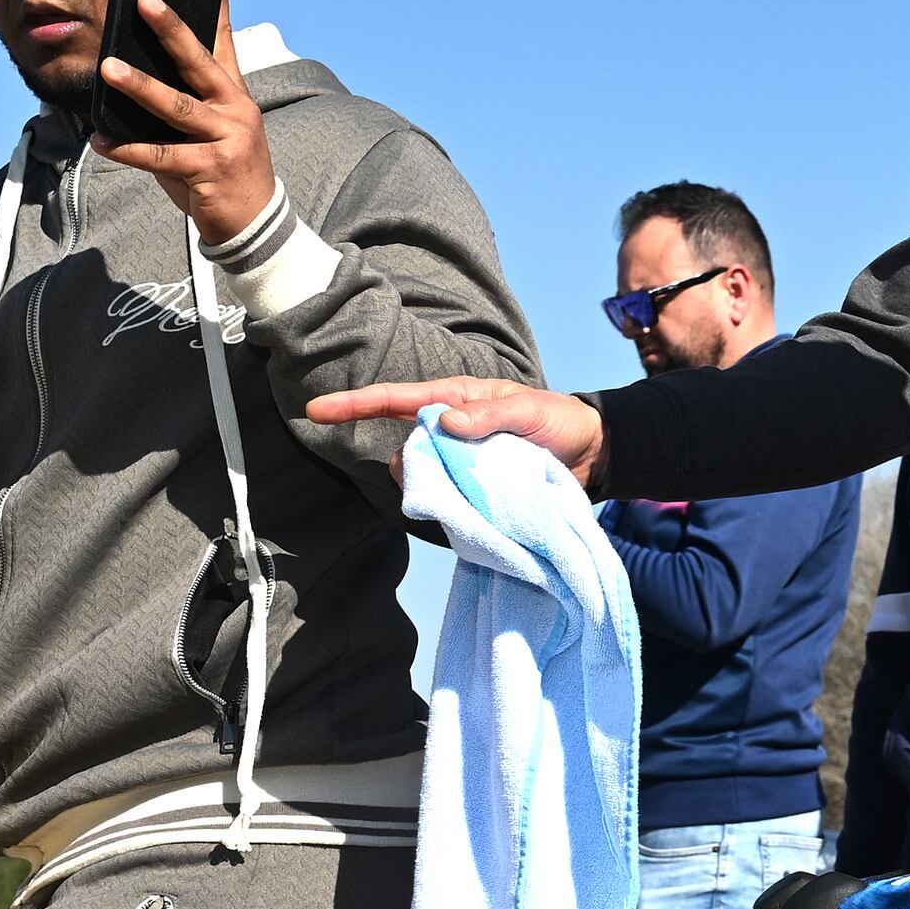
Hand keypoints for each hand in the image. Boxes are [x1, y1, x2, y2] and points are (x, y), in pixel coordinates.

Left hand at [87, 0, 288, 255]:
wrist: (253, 224)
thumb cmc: (221, 169)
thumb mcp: (212, 127)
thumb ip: (185, 100)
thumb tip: (132, 73)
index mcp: (234, 94)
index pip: (224, 41)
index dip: (218, 6)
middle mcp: (235, 110)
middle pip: (199, 61)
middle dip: (171, 29)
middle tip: (144, 0)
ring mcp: (226, 139)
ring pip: (176, 106)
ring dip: (140, 86)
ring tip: (109, 68)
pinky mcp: (211, 169)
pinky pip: (161, 156)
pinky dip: (128, 150)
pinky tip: (102, 140)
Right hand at [302, 377, 606, 483]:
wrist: (594, 455)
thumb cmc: (561, 422)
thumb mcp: (531, 412)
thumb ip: (490, 415)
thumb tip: (447, 422)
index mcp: (457, 401)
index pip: (396, 400)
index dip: (354, 405)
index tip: (315, 410)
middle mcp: (451, 431)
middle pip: (405, 448)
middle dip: (411, 464)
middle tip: (461, 472)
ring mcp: (459, 463)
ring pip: (423, 479)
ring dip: (439, 488)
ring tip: (485, 487)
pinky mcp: (471, 490)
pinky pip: (447, 502)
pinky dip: (453, 508)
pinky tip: (477, 509)